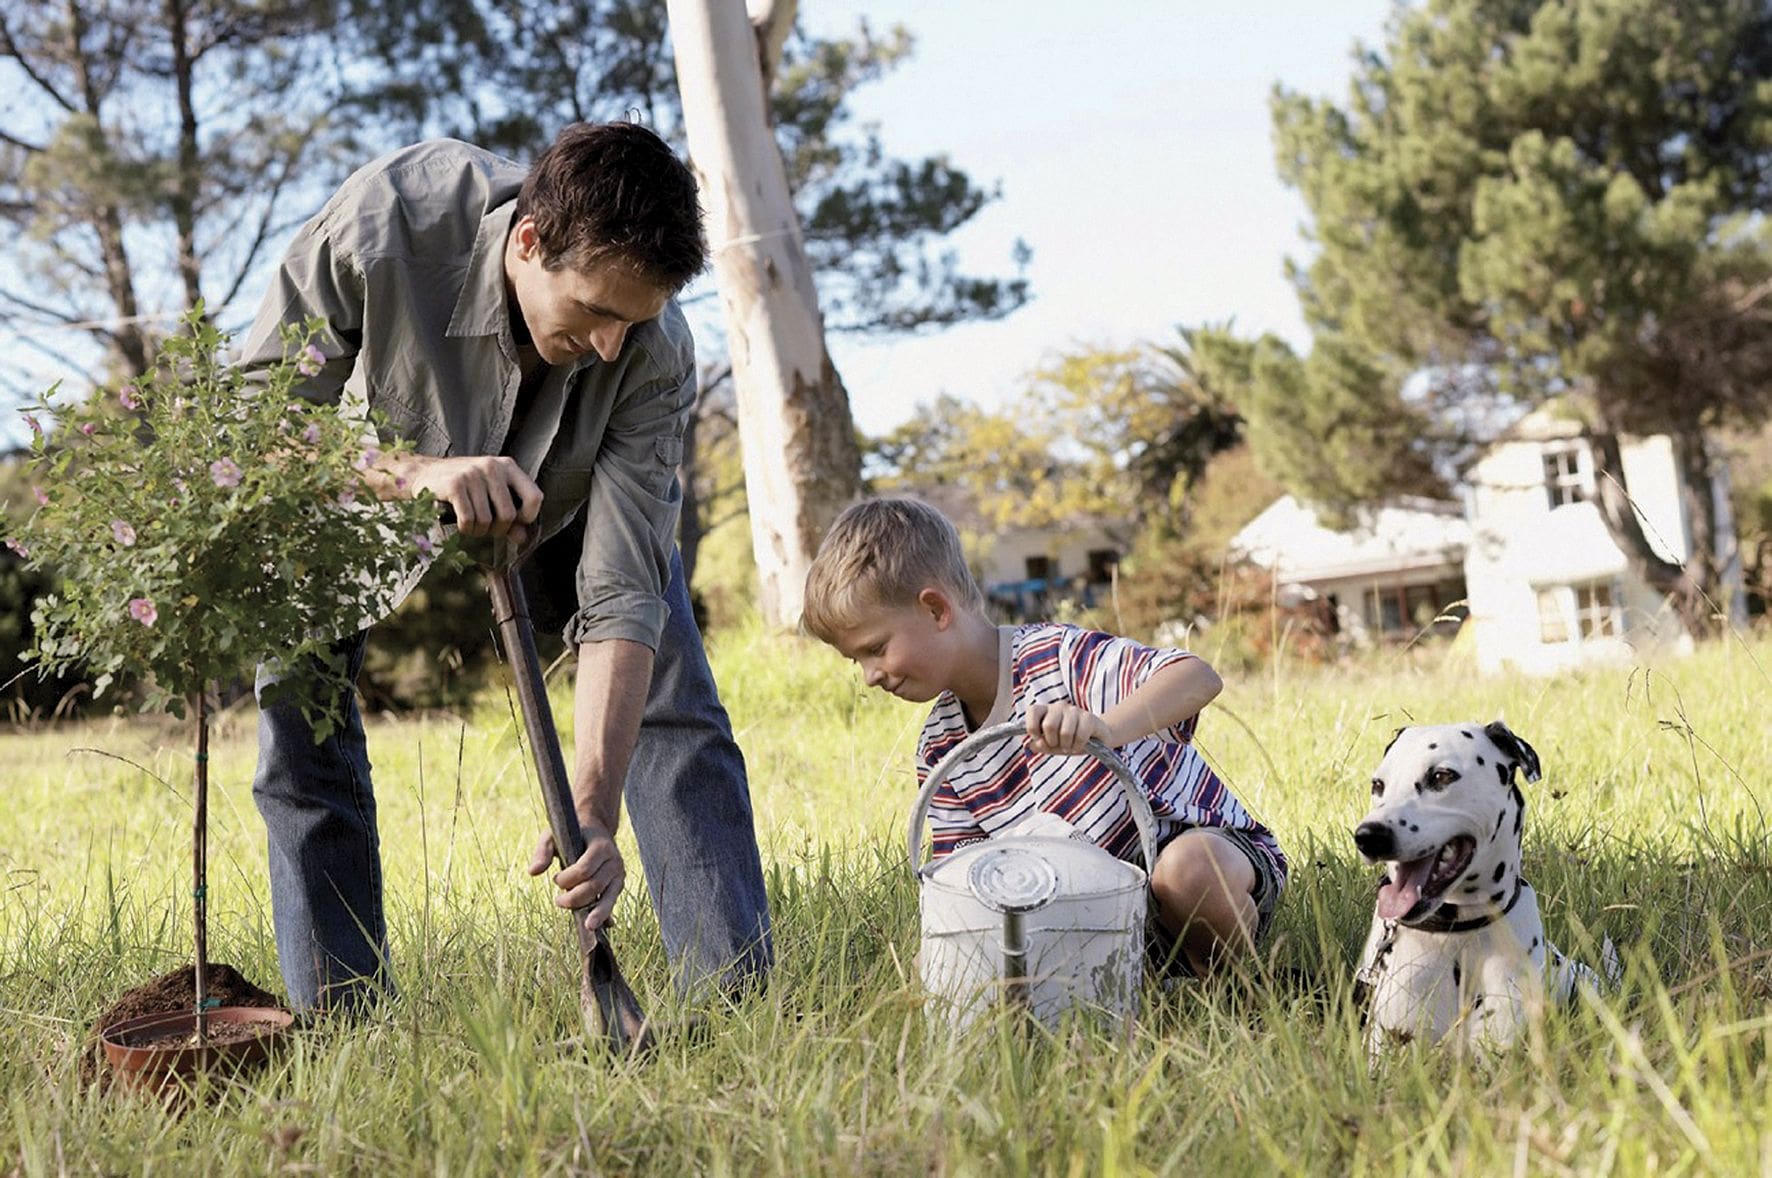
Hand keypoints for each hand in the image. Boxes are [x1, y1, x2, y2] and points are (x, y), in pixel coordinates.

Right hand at [398, 454, 541, 546]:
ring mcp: (473, 474)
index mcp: (508, 466)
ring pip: (486, 520)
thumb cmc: (464, 487)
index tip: (515, 523)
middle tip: (486, 527)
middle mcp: (492, 466)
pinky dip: (465, 529)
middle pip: (508, 515)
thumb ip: (510, 516)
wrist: (424, 474)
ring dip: (478, 530)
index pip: (535, 497)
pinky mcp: (455, 484)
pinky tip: (461, 524)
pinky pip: (468, 520)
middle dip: (497, 530)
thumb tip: (522, 538)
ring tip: (471, 523)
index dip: (527, 517)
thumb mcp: (491, 496)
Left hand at [527, 822, 624, 929]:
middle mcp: (614, 860)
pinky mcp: (618, 884)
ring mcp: (618, 873)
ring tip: (587, 926)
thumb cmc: (571, 833)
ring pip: (608, 896)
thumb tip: (533, 872)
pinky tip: (604, 927)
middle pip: (595, 885)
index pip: (584, 869)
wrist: (595, 829)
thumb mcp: (553, 835)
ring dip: (596, 912)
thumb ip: (543, 851)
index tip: (555, 879)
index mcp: (600, 845)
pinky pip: (612, 901)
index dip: (567, 879)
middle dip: (575, 898)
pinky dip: (607, 914)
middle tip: (558, 901)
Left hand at [1025, 703, 1111, 755]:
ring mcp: (1074, 711)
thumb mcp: (1052, 745)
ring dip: (1067, 745)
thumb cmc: (1069, 740)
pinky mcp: (1089, 718)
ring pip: (1065, 732)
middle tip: (1058, 745)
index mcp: (1046, 711)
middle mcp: (1059, 707)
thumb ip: (1041, 745)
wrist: (1096, 739)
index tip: (1038, 738)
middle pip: (1049, 725)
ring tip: (1069, 745)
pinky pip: (1080, 736)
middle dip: (1052, 742)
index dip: (1032, 727)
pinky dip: (1078, 746)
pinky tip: (1079, 745)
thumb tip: (1033, 744)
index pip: (1032, 711)